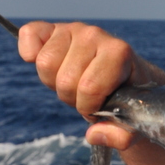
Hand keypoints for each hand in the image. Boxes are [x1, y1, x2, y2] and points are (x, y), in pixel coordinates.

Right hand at [18, 21, 164, 151]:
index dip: (89, 107)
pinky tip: (48, 62)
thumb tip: (95, 134)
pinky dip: (30, 51)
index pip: (89, 88)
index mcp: (119, 53)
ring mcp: (74, 29)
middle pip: (64, 80)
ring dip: (54, 82)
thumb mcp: (134, 121)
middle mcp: (96, 35)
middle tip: (88, 94)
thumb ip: (123, 135)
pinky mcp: (54, 29)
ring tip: (74, 81)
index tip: (101, 106)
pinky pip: (30, 34)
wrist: (131, 76)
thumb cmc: (131, 98)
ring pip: (44, 64)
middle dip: (73, 98)